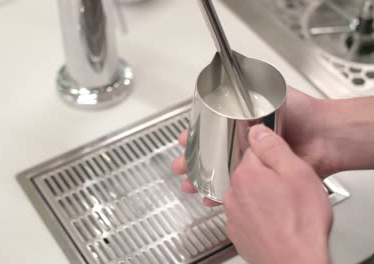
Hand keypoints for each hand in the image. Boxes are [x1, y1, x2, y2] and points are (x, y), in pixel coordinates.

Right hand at [172, 88, 337, 206]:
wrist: (324, 136)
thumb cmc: (302, 112)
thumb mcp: (270, 92)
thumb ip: (250, 82)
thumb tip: (232, 65)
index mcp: (242, 125)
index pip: (211, 131)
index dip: (195, 137)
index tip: (183, 140)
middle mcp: (245, 145)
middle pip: (210, 156)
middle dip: (192, 162)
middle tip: (180, 166)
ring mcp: (252, 164)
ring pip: (219, 175)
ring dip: (202, 181)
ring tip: (189, 184)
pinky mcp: (263, 180)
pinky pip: (238, 190)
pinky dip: (223, 196)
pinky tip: (211, 199)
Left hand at [224, 125, 331, 263]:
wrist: (296, 261)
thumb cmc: (302, 224)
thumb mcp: (298, 174)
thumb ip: (274, 149)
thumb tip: (257, 132)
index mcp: (246, 175)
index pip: (249, 150)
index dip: (265, 153)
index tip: (275, 158)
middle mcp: (232, 194)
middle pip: (245, 172)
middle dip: (262, 175)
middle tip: (282, 185)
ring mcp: (232, 214)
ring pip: (243, 194)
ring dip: (257, 195)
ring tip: (280, 205)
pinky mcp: (236, 231)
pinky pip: (243, 214)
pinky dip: (255, 214)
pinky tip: (272, 219)